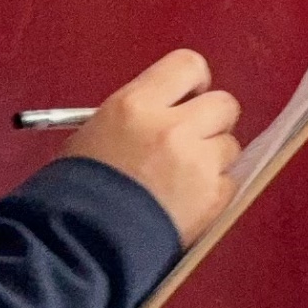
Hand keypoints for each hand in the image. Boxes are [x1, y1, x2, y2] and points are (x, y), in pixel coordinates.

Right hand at [61, 49, 240, 242]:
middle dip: (211, 121)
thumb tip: (166, 113)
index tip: (188, 97)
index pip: (189, 65)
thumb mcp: (96, 132)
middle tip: (190, 141)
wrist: (81, 242)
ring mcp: (198, 163)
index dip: (193, 82)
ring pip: (231, 145)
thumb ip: (139, 116)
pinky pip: (230, 182)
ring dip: (213, 159)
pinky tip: (186, 204)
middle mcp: (173, 127)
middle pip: (223, 104)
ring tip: (184, 179)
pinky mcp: (213, 198)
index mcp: (137, 104)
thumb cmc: (76, 187)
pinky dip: (214, 192)